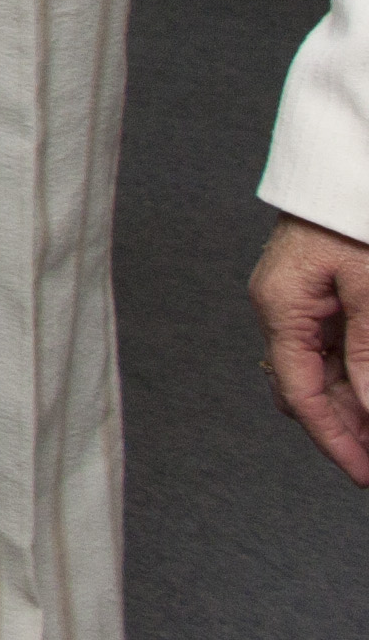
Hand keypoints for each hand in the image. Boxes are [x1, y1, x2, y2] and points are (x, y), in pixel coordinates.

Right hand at [254, 213, 368, 486]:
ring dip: (349, 404)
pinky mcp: (313, 290)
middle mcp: (279, 306)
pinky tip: (367, 390)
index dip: (334, 441)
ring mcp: (295, 299)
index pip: (301, 393)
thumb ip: (368, 356)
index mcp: (281, 306)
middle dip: (342, 429)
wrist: (347, 164)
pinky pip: (326, 347)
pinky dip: (350, 375)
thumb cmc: (355, 218)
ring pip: (316, 371)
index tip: (364, 474)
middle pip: (303, 388)